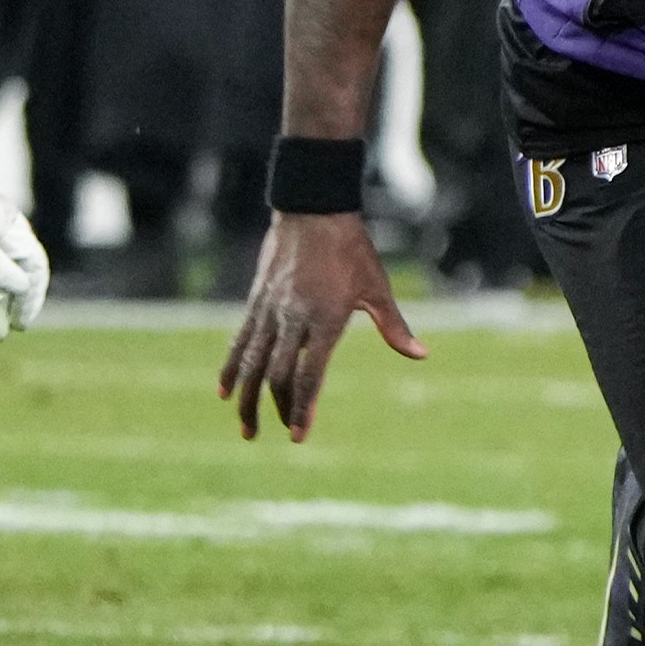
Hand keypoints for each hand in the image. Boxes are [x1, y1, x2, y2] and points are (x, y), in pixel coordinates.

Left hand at [0, 174, 49, 334]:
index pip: (35, 267)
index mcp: (12, 229)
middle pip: (21, 274)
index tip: (23, 321)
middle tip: (12, 329)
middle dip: (18, 303)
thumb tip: (24, 287)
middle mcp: (5, 234)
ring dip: (0, 303)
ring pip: (1, 277)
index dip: (33, 296)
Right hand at [219, 212, 424, 441]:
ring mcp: (269, 311)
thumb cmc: (350, 249)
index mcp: (324, 319)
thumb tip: (421, 355)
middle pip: (277, 375)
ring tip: (247, 428)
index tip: (298, 435)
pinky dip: (230, 368)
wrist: (312, 210)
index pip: (309, 374)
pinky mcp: (255, 302)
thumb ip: (394, 326)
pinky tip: (224, 391)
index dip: (303, 407)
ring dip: (247, 398)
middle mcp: (292, 318)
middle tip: (281, 434)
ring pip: (251, 363)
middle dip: (278, 409)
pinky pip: (239, 342)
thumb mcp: (376, 288)